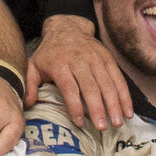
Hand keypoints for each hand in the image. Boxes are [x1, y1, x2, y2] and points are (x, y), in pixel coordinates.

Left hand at [29, 15, 131, 131]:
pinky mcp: (108, 59)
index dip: (75, 105)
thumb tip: (27, 103)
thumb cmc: (50, 53)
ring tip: (117, 122)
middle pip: (90, 87)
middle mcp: (80, 61)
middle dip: (97, 108)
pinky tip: (128, 111)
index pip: (69, 87)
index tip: (80, 122)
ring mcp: (96, 59)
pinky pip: (118, 78)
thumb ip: (30, 84)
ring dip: (114, 104)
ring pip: (107, 83)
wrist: (68, 28)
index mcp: (60, 64)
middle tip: (102, 127)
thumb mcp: (34, 65)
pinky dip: (124, 95)